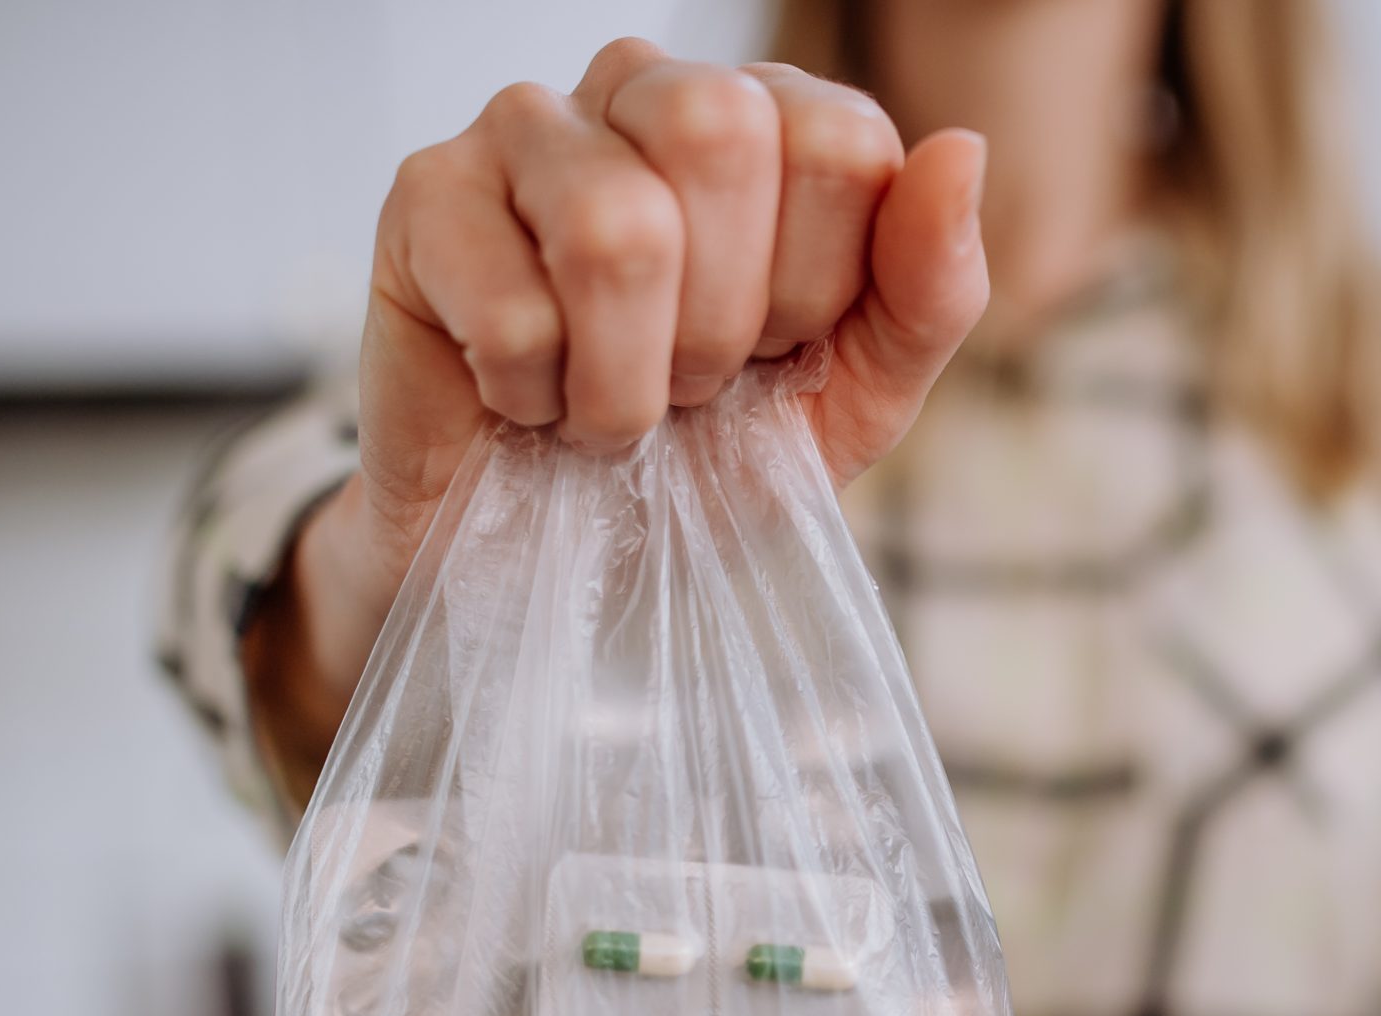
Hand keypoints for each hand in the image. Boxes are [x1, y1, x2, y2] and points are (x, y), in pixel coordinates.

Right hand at [245, 39, 987, 801]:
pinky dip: (535, 399)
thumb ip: (928, 289)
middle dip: (718, 322)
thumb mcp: (854, 400)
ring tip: (604, 405)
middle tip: (684, 386)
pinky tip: (522, 400)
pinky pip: (514, 309)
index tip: (772, 351)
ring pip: (613, 225)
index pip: (838, 140)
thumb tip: (959, 151)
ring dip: (624, 379)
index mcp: (767, 117)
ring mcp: (524, 126)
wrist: (561, 563)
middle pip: (719, 136)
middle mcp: (645, 88)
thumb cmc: (706, 461)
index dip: (815, 285)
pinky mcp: (422, 192)